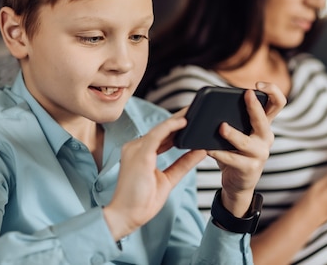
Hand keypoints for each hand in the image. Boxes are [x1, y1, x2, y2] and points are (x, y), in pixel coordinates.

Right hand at [103, 114, 206, 239]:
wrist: (126, 216)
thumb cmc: (141, 202)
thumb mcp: (168, 179)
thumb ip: (183, 163)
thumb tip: (200, 151)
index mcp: (140, 153)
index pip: (161, 136)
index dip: (176, 128)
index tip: (191, 122)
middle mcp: (136, 147)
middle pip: (161, 129)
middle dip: (179, 119)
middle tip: (195, 109)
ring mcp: (136, 149)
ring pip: (161, 129)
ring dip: (178, 119)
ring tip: (193, 111)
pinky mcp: (140, 153)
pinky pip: (157, 134)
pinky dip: (171, 126)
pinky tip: (184, 122)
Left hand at [209, 82, 285, 216]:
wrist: (238, 182)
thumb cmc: (235, 152)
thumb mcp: (240, 133)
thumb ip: (234, 119)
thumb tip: (214, 105)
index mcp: (264, 125)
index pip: (278, 103)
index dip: (272, 90)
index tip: (257, 85)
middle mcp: (266, 138)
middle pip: (263, 120)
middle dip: (255, 106)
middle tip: (246, 94)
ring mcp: (260, 154)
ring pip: (246, 142)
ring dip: (233, 134)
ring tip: (221, 127)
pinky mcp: (250, 168)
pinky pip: (232, 159)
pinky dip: (219, 153)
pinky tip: (207, 149)